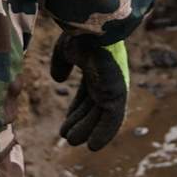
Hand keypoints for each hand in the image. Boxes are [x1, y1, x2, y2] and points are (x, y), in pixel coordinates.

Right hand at [51, 34, 129, 150]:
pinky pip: (113, 119)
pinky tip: (92, 146)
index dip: (76, 111)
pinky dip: (104, 133)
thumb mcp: (66, 48)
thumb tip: (58, 80)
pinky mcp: (118, 94)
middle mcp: (106, 78)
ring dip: (87, 130)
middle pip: (94, 106)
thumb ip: (61, 62)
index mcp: (97, 67)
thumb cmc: (79, 34)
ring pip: (101, 115)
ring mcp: (113, 86)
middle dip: (81, 122)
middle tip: (68, 137)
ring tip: (72, 141)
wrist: (91, 29)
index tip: (66, 124)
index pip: (87, 94)